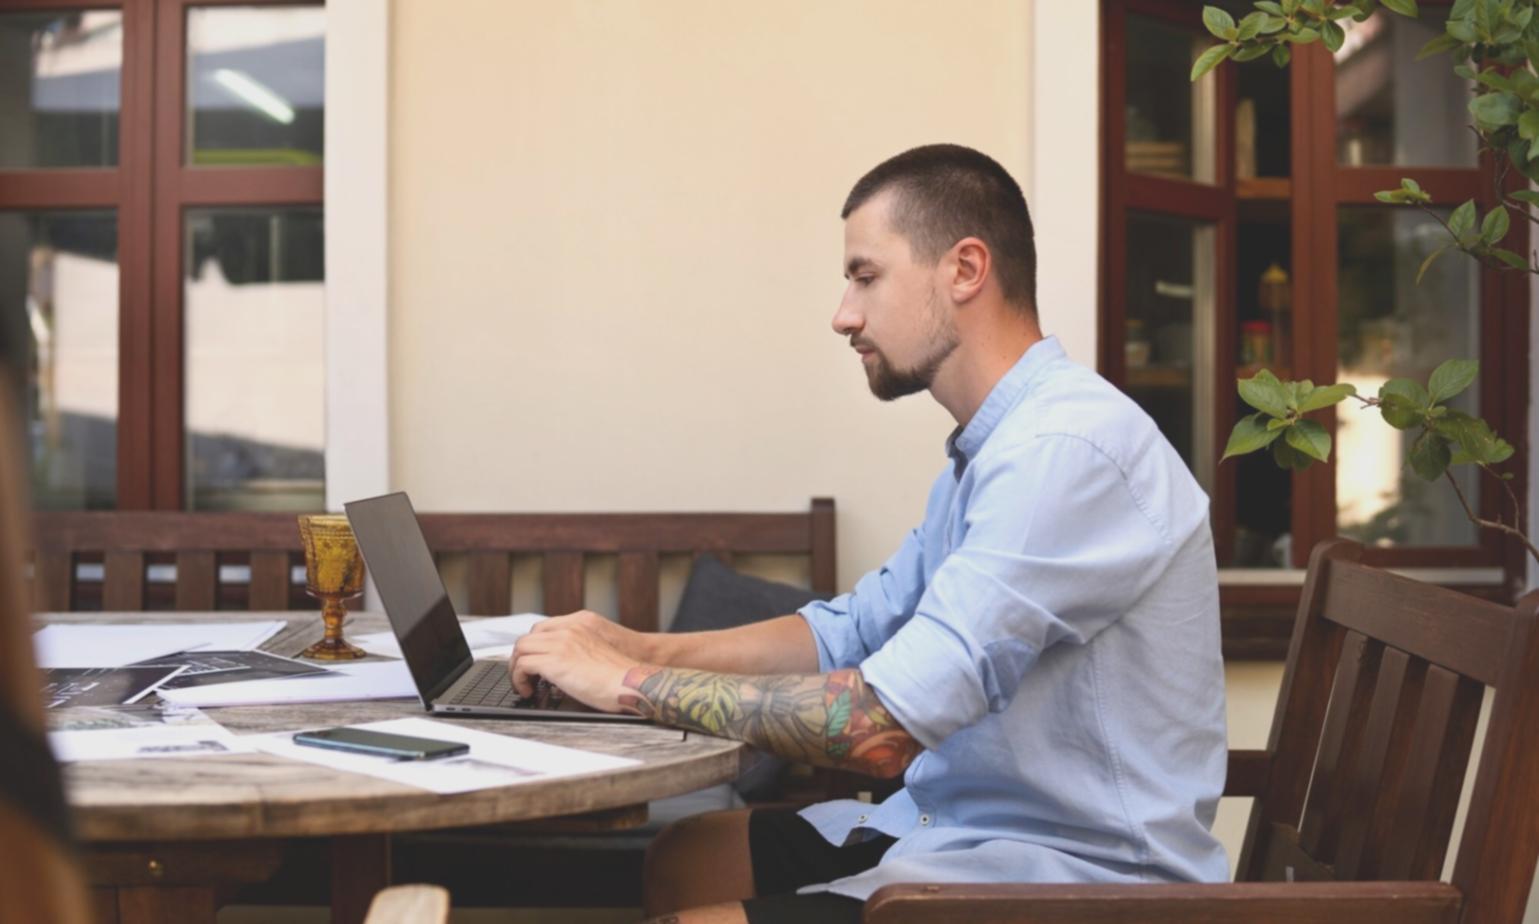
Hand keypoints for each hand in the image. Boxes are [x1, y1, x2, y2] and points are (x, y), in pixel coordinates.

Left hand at [508, 612, 648, 712]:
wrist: (631, 681)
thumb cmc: (623, 674)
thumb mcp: (600, 650)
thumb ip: (581, 650)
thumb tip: (565, 668)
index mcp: (581, 623)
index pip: (543, 628)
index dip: (534, 646)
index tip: (532, 661)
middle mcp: (569, 628)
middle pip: (528, 637)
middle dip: (521, 657)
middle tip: (524, 674)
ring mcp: (561, 643)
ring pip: (521, 648)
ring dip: (517, 668)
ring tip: (524, 684)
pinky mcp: (554, 661)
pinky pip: (523, 665)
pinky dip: (520, 679)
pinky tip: (529, 690)